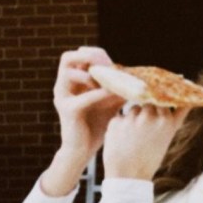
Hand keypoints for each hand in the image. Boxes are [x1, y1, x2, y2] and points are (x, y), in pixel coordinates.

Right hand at [53, 47, 123, 161]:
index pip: (79, 53)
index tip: (114, 64)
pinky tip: (113, 96)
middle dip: (90, 57)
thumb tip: (139, 73)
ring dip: (91, 75)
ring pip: (68, 72)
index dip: (97, 54)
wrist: (84, 149)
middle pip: (68, 56)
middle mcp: (63, 85)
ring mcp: (62, 96)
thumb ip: (119, 84)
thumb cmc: (98, 122)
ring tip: (108, 85)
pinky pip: (82, 98)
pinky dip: (99, 94)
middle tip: (108, 67)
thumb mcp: (111, 99)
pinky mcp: (66, 110)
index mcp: (72, 79)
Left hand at [102, 104, 187, 180]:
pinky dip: (120, 126)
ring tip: (133, 138)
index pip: (163, 103)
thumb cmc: (150, 158)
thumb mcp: (168, 137)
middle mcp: (149, 116)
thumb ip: (177, 116)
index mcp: (166, 120)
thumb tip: (189, 100)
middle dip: (146, 114)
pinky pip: (120, 117)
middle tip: (144, 133)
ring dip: (133, 118)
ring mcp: (132, 118)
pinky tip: (122, 140)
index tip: (156, 121)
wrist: (128, 177)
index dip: (159, 111)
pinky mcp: (116, 122)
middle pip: (148, 104)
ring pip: (133, 109)